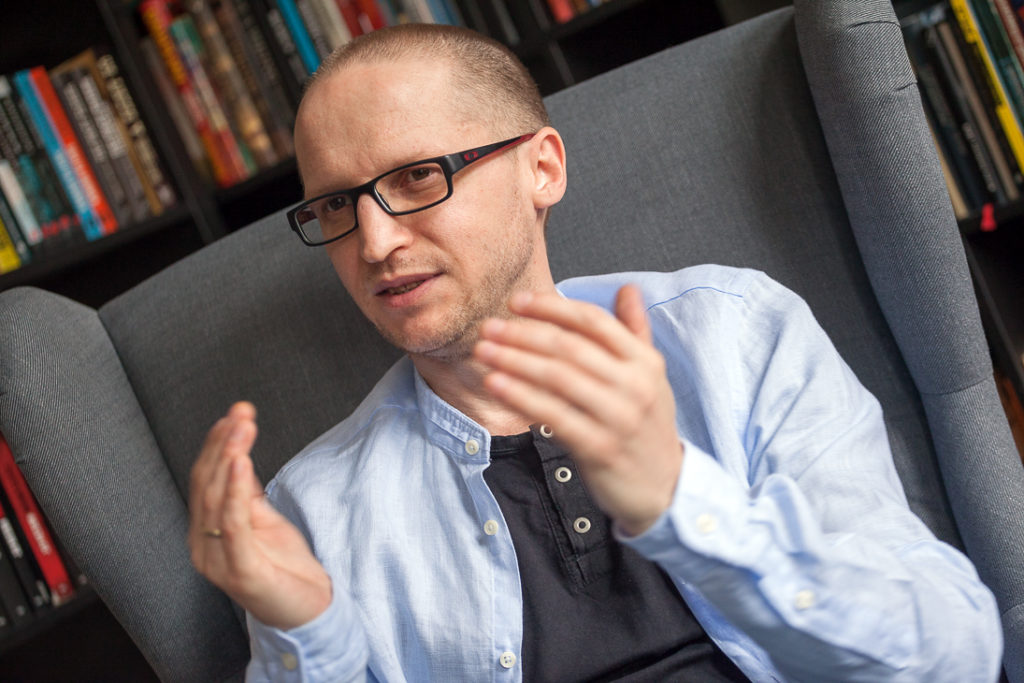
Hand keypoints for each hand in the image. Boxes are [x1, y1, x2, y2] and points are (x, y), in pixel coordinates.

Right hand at [188, 402, 331, 629]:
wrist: (308, 610)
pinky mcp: (240, 571)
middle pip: (207, 484)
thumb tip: (238, 453)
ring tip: (242, 428)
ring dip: (230, 457)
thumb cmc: (284, 567)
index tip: (235, 413)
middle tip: (240, 413)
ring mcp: (218, 560)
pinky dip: (236, 491)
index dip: (217, 444)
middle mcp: (203, 545)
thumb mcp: (264, 519)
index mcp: (206, 530)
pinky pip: (234, 524)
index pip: (205, 479)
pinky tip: (242, 463)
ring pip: (216, 499)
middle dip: (224, 444)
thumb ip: (246, 493)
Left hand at [473, 285, 682, 535]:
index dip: (552, 307)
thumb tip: (627, 289)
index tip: (517, 301)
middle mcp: (635, 385)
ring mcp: (618, 418)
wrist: (665, 488)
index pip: (593, 321)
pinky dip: (521, 396)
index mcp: (645, 361)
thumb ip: (635, 332)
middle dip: (523, 334)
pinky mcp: (599, 448)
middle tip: (489, 327)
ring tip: (484, 351)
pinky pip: (553, 416)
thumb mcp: (651, 377)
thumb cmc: (647, 426)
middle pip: (569, 347)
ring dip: (515, 361)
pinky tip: (496, 384)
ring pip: (558, 378)